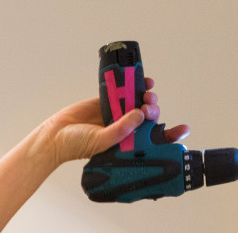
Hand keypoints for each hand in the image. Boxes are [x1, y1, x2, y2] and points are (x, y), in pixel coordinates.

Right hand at [37, 78, 190, 165]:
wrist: (55, 135)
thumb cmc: (76, 146)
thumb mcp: (101, 141)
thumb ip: (121, 129)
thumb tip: (140, 114)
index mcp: (127, 145)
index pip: (153, 141)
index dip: (169, 135)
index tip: (182, 130)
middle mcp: (124, 130)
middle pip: (148, 119)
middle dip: (154, 111)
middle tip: (148, 108)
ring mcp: (116, 115)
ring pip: (139, 104)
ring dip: (148, 97)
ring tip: (147, 94)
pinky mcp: (107, 101)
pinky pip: (126, 92)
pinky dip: (137, 85)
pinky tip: (145, 82)